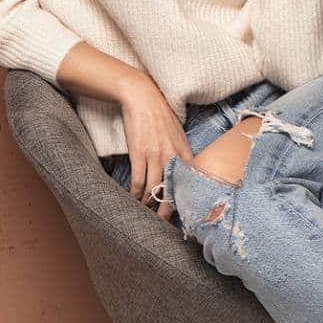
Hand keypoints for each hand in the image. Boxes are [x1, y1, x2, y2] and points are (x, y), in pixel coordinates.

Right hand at [118, 74, 194, 210]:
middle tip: (163, 224)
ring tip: (145, 213)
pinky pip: (138, 181)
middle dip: (167, 212)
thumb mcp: (179, 134)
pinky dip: (135, 194)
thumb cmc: (161, 115)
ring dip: (148, 204)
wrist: (143, 98)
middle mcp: (173, 157)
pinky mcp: (139, 153)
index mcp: (185, 153)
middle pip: (171, 193)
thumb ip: (182, 154)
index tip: (185, 215)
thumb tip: (185, 172)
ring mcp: (156, 156)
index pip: (190, 184)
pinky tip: (133, 199)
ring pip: (153, 190)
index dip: (187, 202)